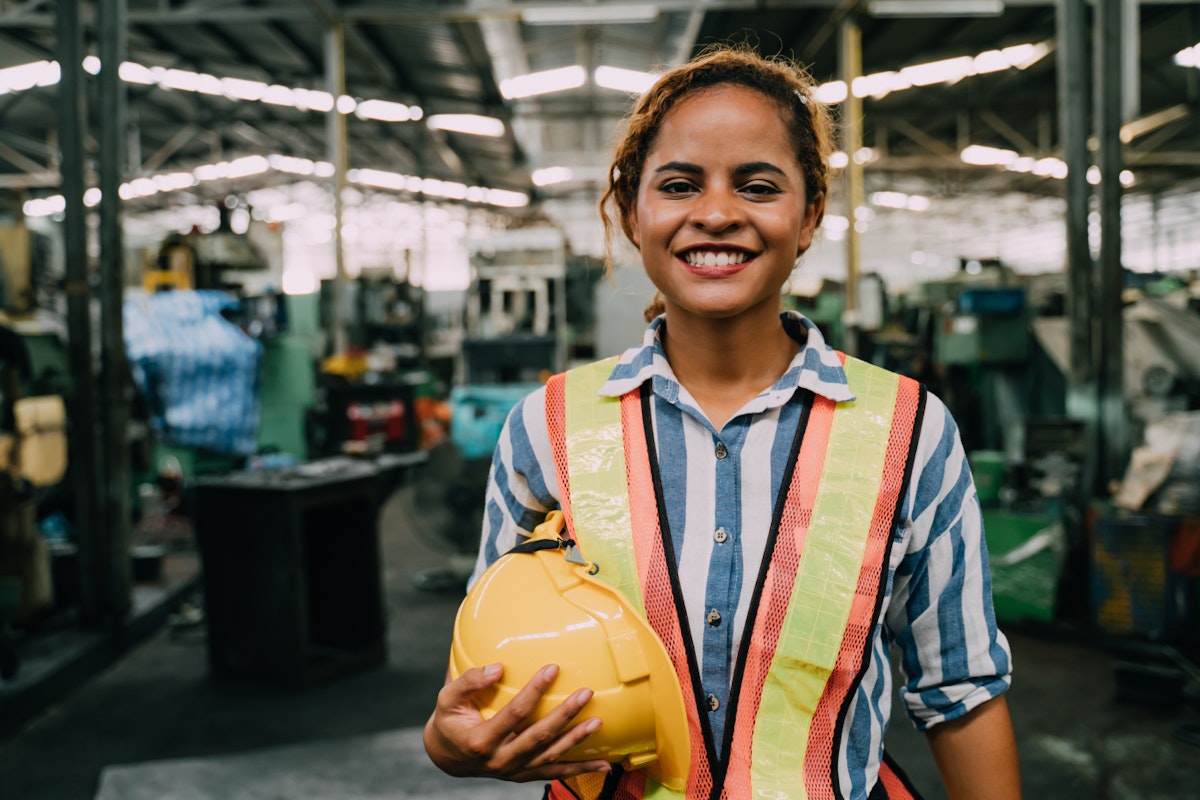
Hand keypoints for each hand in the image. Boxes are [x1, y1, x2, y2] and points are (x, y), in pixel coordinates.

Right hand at [423, 662, 610, 781]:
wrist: (447, 756)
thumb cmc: (449, 721)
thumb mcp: (447, 698)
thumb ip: (469, 681)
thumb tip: (497, 667)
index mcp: (481, 740)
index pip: (514, 713)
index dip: (535, 691)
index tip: (553, 669)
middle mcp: (500, 760)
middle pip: (539, 737)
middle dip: (564, 715)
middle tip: (585, 693)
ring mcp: (513, 771)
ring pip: (550, 757)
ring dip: (576, 741)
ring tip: (598, 723)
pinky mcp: (523, 775)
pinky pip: (555, 773)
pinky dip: (580, 769)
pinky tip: (604, 764)